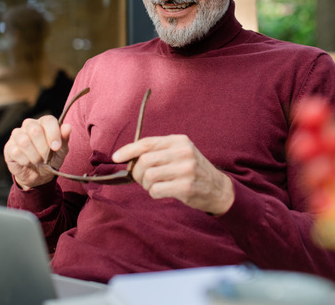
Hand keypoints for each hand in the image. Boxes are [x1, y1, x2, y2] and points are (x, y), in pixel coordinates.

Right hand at [3, 115, 70, 188]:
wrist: (39, 175)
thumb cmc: (51, 159)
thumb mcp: (61, 150)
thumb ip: (64, 138)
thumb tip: (67, 127)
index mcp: (44, 123)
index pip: (48, 120)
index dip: (53, 134)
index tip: (56, 147)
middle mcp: (29, 125)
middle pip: (35, 130)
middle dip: (43, 148)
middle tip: (46, 157)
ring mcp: (17, 135)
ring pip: (24, 141)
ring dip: (34, 156)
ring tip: (37, 161)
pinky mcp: (9, 146)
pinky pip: (16, 151)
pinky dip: (25, 161)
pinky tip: (28, 162)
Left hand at [112, 135, 233, 214]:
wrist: (217, 188)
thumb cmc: (191, 170)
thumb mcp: (179, 153)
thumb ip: (158, 152)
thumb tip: (127, 158)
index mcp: (179, 141)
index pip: (147, 143)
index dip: (128, 150)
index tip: (116, 158)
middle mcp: (183, 152)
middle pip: (144, 161)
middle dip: (138, 173)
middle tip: (143, 179)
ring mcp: (186, 170)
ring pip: (148, 176)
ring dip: (146, 184)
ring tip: (154, 185)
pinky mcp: (186, 187)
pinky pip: (156, 190)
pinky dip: (154, 193)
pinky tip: (163, 192)